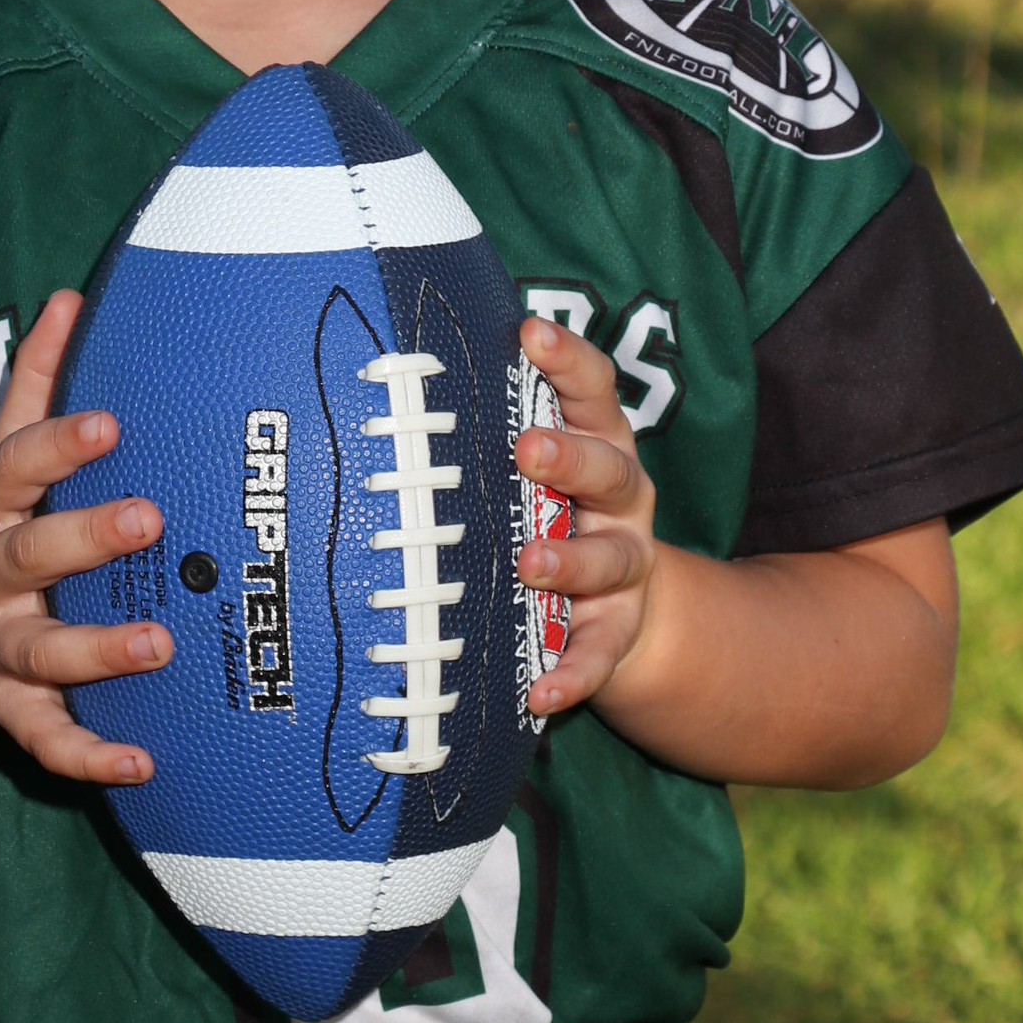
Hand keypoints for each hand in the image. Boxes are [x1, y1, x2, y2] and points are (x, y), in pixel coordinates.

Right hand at [0, 291, 170, 784]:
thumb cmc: (6, 527)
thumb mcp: (8, 459)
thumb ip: (38, 383)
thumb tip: (71, 296)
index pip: (11, 467)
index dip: (56, 445)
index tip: (109, 422)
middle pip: (27, 556)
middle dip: (86, 538)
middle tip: (149, 518)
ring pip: (40, 652)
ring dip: (97, 651)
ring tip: (158, 644)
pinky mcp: (13, 711)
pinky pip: (47, 739)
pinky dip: (90, 754)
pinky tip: (141, 761)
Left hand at [512, 315, 658, 717]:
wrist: (616, 604)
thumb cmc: (550, 510)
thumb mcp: (533, 466)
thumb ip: (488, 426)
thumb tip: (396, 373)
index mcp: (598, 442)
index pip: (592, 390)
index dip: (566, 359)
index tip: (530, 330)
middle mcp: (621, 498)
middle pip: (608, 468)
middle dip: (568, 457)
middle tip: (525, 447)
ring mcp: (625, 565)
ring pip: (610, 560)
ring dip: (570, 562)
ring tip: (530, 564)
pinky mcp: (618, 630)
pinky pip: (600, 654)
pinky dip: (575, 674)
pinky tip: (542, 693)